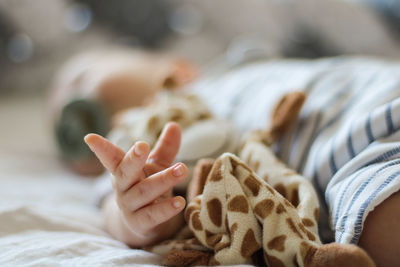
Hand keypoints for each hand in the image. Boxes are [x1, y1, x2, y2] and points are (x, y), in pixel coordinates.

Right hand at [85, 122, 187, 245]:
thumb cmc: (148, 187)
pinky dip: (166, 209)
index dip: (101, 148)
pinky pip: (153, 216)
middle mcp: (123, 188)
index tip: (89, 138)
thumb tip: (174, 124)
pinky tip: (180, 202)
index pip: (112, 158)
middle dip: (133, 159)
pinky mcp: (141, 223)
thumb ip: (165, 148)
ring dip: (163, 180)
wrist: (143, 224)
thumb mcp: (156, 167)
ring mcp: (130, 207)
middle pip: (125, 172)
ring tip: (182, 169)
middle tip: (142, 145)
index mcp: (123, 170)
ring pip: (144, 192)